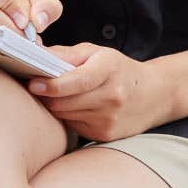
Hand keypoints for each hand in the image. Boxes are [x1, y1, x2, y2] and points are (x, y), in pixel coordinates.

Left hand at [31, 43, 175, 141]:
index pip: (77, 81)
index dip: (52, 85)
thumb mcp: (96, 53)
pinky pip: (73, 126)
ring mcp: (109, 119)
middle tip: (37, 85)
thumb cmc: (118, 70)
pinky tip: (74, 107)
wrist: (153, 95)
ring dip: (55, 106)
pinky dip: (67, 116)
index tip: (34, 83)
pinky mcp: (105, 135)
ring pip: (65, 115)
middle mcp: (111, 97)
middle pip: (65, 101)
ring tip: (57, 94)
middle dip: (47, 95)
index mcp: (108, 70)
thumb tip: (33, 54)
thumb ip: (64, 54)